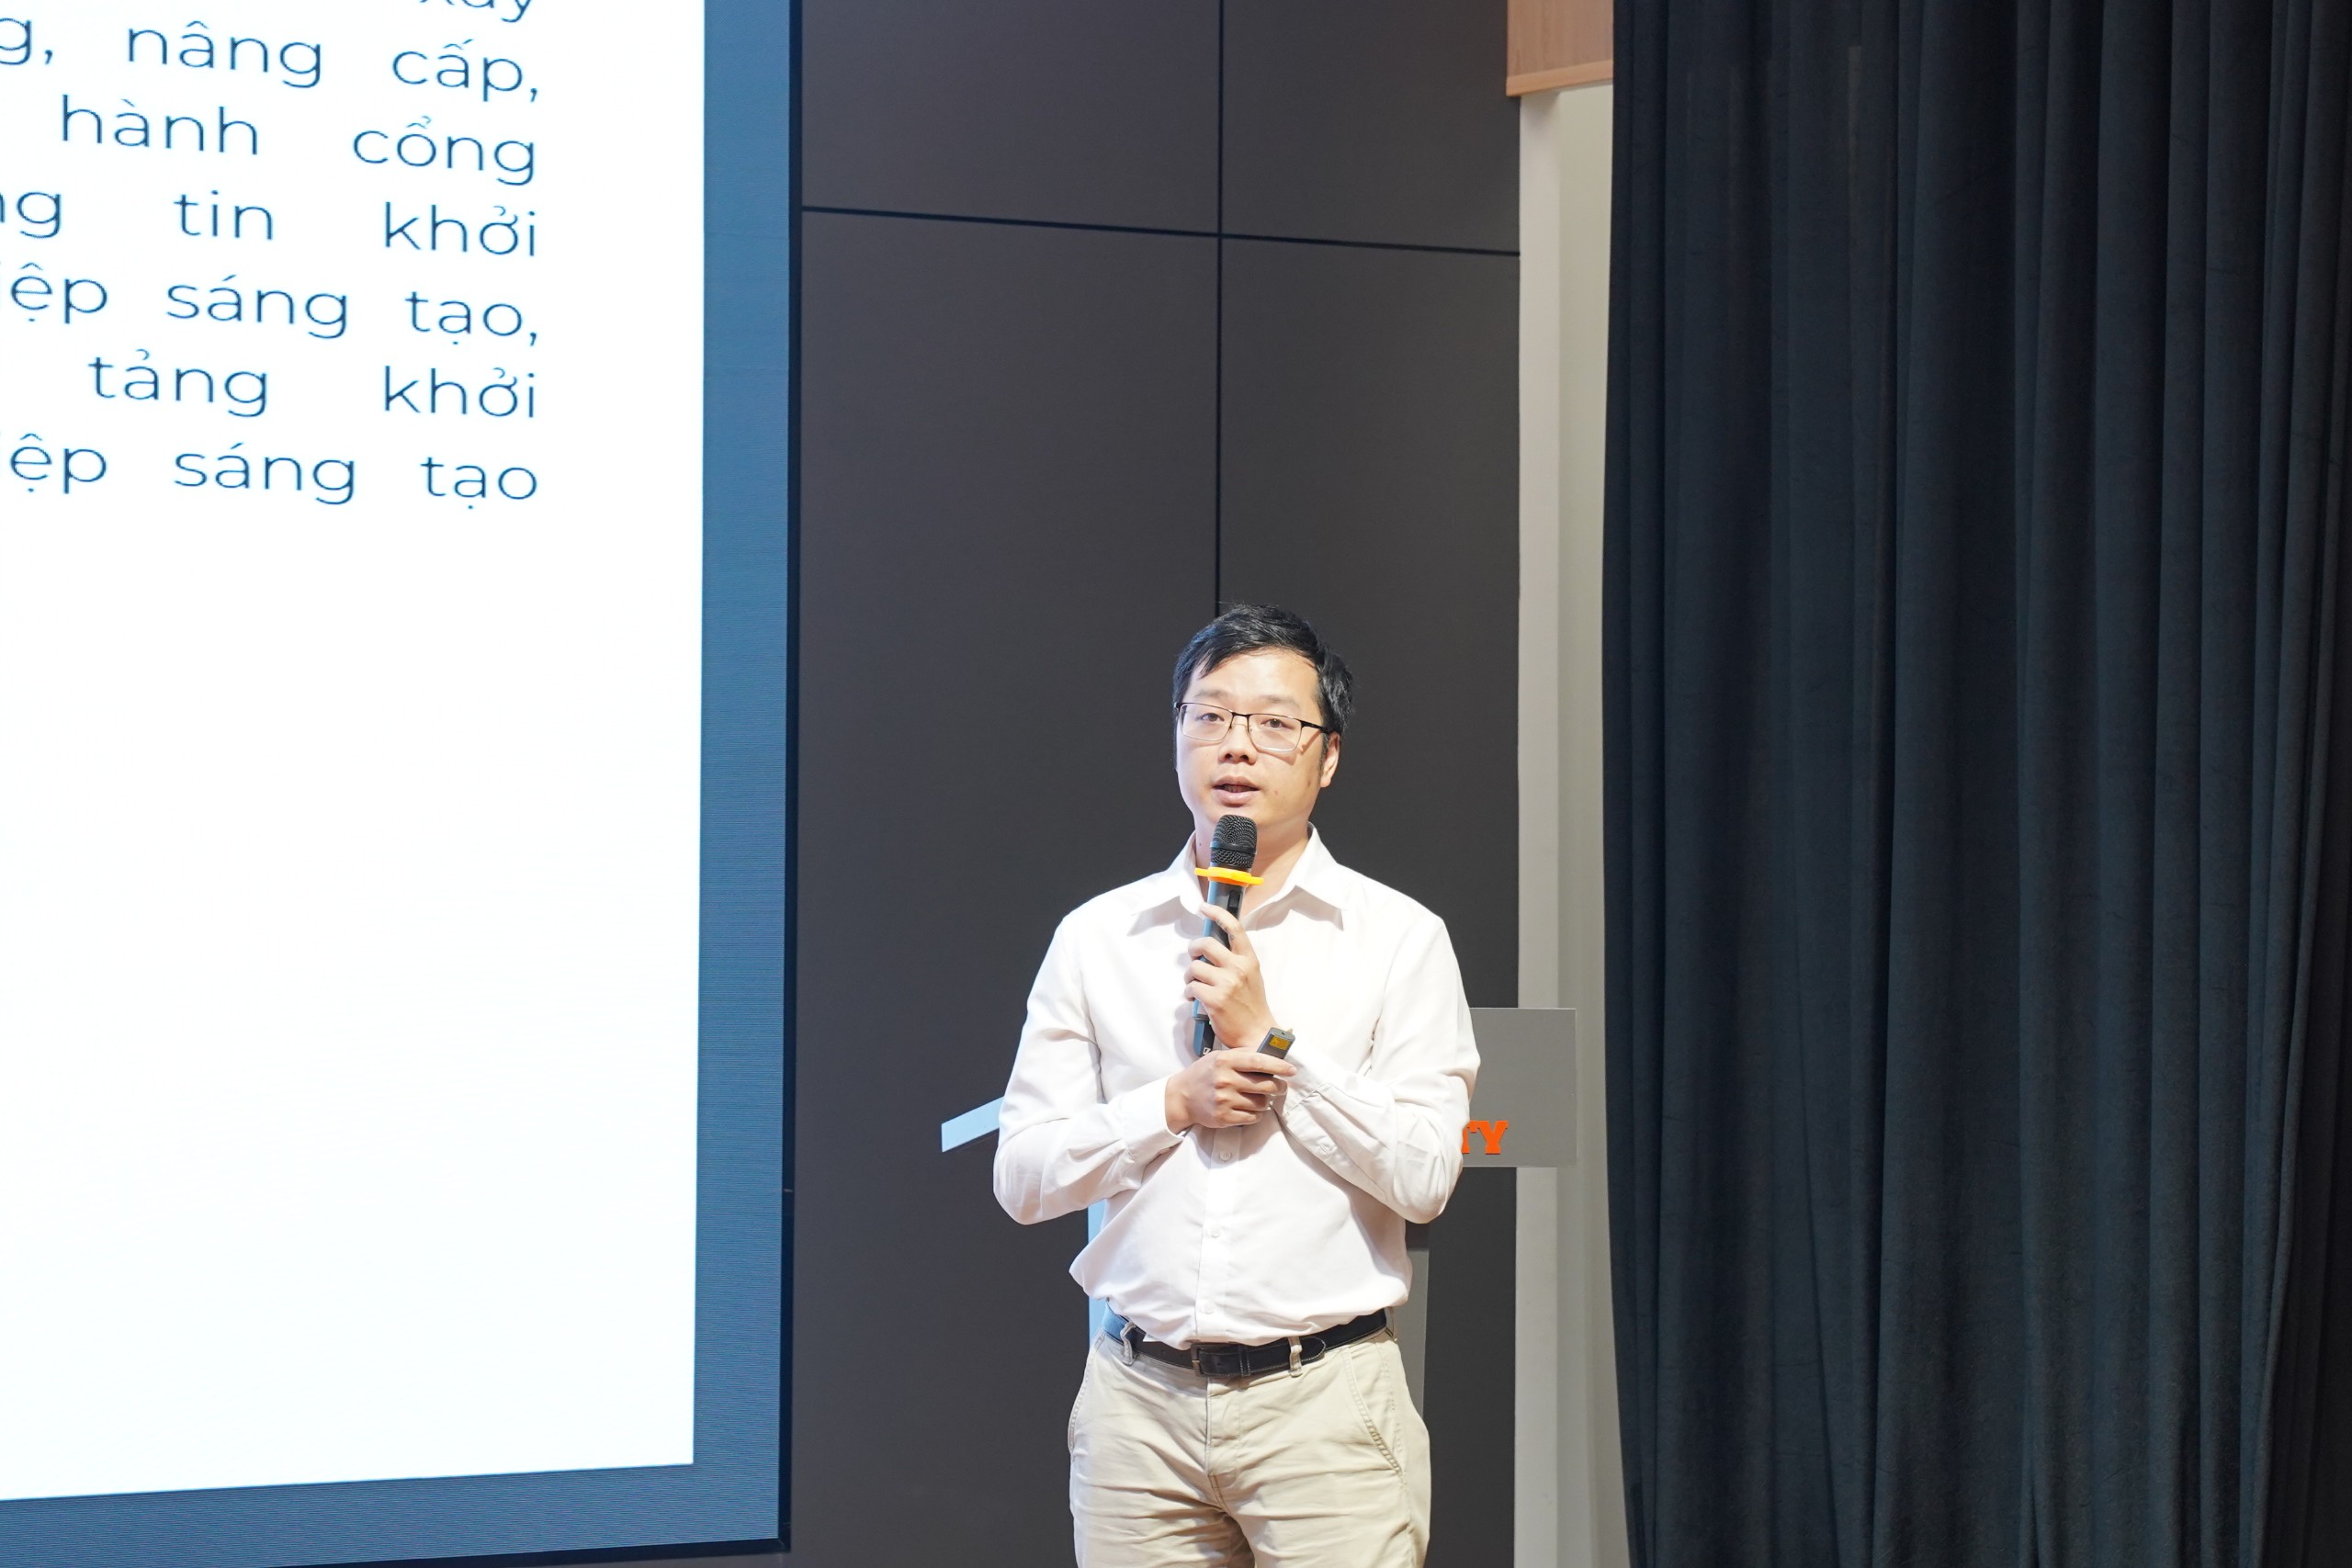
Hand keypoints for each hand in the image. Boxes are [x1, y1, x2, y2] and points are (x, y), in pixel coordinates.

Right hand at [1165, 1047, 1296, 1131]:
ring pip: (1262, 1103)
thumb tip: (1272, 1053)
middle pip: (1266, 1085)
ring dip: (1265, 1101)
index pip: (1259, 1062)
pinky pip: (1253, 1117)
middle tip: (1280, 1087)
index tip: (1292, 1070)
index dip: (1279, 1066)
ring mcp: (1224, 1100)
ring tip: (1258, 1098)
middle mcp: (1225, 1080)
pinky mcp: (1224, 1117)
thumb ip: (1243, 1054)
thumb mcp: (1220, 1056)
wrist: (1182, 1097)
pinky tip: (1250, 1108)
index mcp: (1225, 1061)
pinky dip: (1256, 1114)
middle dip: (1278, 1087)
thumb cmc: (1205, 1073)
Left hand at [1185, 904, 1275, 1052]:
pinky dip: (1189, 992)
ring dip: (1189, 976)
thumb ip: (1236, 960)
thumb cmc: (1252, 1005)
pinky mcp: (1214, 999)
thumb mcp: (1251, 976)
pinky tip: (1195, 999)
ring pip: (1194, 967)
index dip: (1217, 913)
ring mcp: (1226, 983)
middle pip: (1205, 943)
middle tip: (1193, 957)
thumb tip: (1212, 947)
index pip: (1234, 928)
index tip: (1204, 907)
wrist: (1257, 1034)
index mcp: (1249, 959)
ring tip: (1195, 986)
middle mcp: (1238, 967)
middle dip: (1193, 949)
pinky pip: (1191, 987)